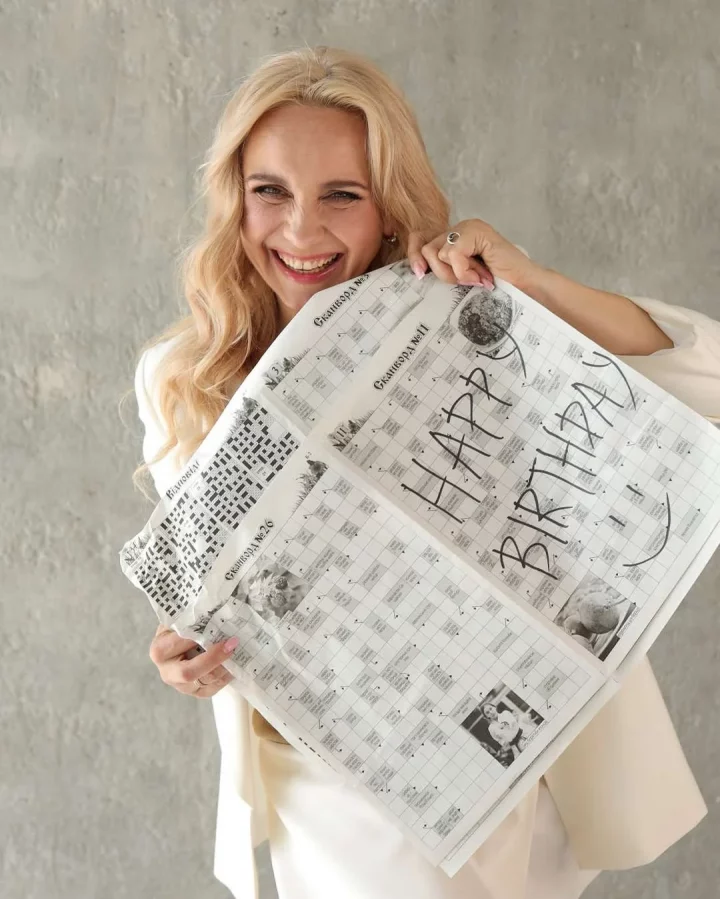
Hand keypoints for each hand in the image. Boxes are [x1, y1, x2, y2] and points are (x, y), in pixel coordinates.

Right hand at [149, 623, 236, 698]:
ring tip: (236, 650)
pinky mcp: (194, 693)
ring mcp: (180, 685)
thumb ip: (191, 616)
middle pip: (189, 672)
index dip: (199, 636)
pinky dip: (226, 676)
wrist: (178, 647)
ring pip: (206, 680)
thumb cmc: (180, 629)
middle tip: (232, 643)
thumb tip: (212, 606)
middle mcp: (167, 671)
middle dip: (213, 658)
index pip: (180, 643)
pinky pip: (213, 689)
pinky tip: (234, 664)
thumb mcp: (180, 619)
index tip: (218, 626)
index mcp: (160, 649)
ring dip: (225, 665)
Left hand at [407, 218, 540, 292]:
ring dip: (454, 274)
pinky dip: (463, 271)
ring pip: (436, 252)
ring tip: (474, 279)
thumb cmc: (495, 287)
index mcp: (454, 238)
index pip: (419, 238)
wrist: (524, 289)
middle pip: (424, 248)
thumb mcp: (460, 279)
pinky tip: (480, 277)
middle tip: (462, 281)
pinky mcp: (477, 232)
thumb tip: (417, 271)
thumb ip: (441, 270)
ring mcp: (469, 227)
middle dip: (440, 272)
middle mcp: (460, 228)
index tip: (420, 275)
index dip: (414, 256)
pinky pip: (452, 253)